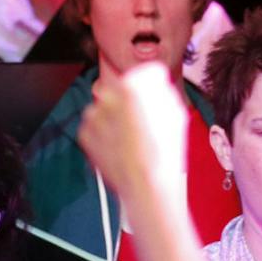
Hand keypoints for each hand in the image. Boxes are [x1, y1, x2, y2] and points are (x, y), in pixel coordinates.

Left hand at [81, 63, 188, 209]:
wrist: (145, 186)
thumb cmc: (164, 153)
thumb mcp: (176, 114)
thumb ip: (163, 92)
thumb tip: (156, 84)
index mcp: (132, 87)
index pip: (143, 74)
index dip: (152, 82)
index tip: (156, 89)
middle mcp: (108, 97)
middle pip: (121, 89)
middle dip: (129, 100)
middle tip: (142, 119)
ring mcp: (93, 115)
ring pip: (105, 107)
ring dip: (115, 116)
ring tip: (130, 136)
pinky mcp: (84, 133)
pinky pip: (95, 126)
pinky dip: (104, 133)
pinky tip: (119, 146)